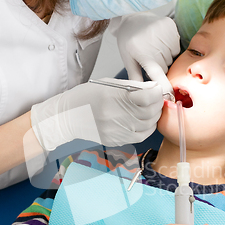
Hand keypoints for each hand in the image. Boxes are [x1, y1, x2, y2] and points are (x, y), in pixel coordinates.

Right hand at [30, 78, 162, 150]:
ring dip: (154, 116)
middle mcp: (115, 116)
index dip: (157, 92)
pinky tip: (144, 120)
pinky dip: (147, 127)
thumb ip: (133, 87)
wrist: (67, 117)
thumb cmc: (86, 97)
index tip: (156, 88)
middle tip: (155, 97)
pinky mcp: (116, 140)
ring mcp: (116, 131)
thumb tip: (154, 88)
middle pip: (150, 112)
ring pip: (148, 125)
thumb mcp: (108, 84)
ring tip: (150, 108)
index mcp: (113, 97)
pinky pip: (141, 136)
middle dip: (157, 103)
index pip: (147, 97)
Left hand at [112, 13, 180, 95]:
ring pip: (172, 58)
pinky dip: (170, 48)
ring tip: (154, 48)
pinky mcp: (172, 28)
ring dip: (165, 57)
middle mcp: (157, 45)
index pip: (158, 75)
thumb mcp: (128, 59)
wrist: (132, 18)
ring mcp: (166, 35)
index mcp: (145, 55)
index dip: (165, 87)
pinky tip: (161, 42)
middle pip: (166, 68)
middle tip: (150, 58)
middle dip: (159, 67)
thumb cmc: (128, 40)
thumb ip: (136, 77)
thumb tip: (142, 94)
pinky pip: (177, 47)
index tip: (170, 96)